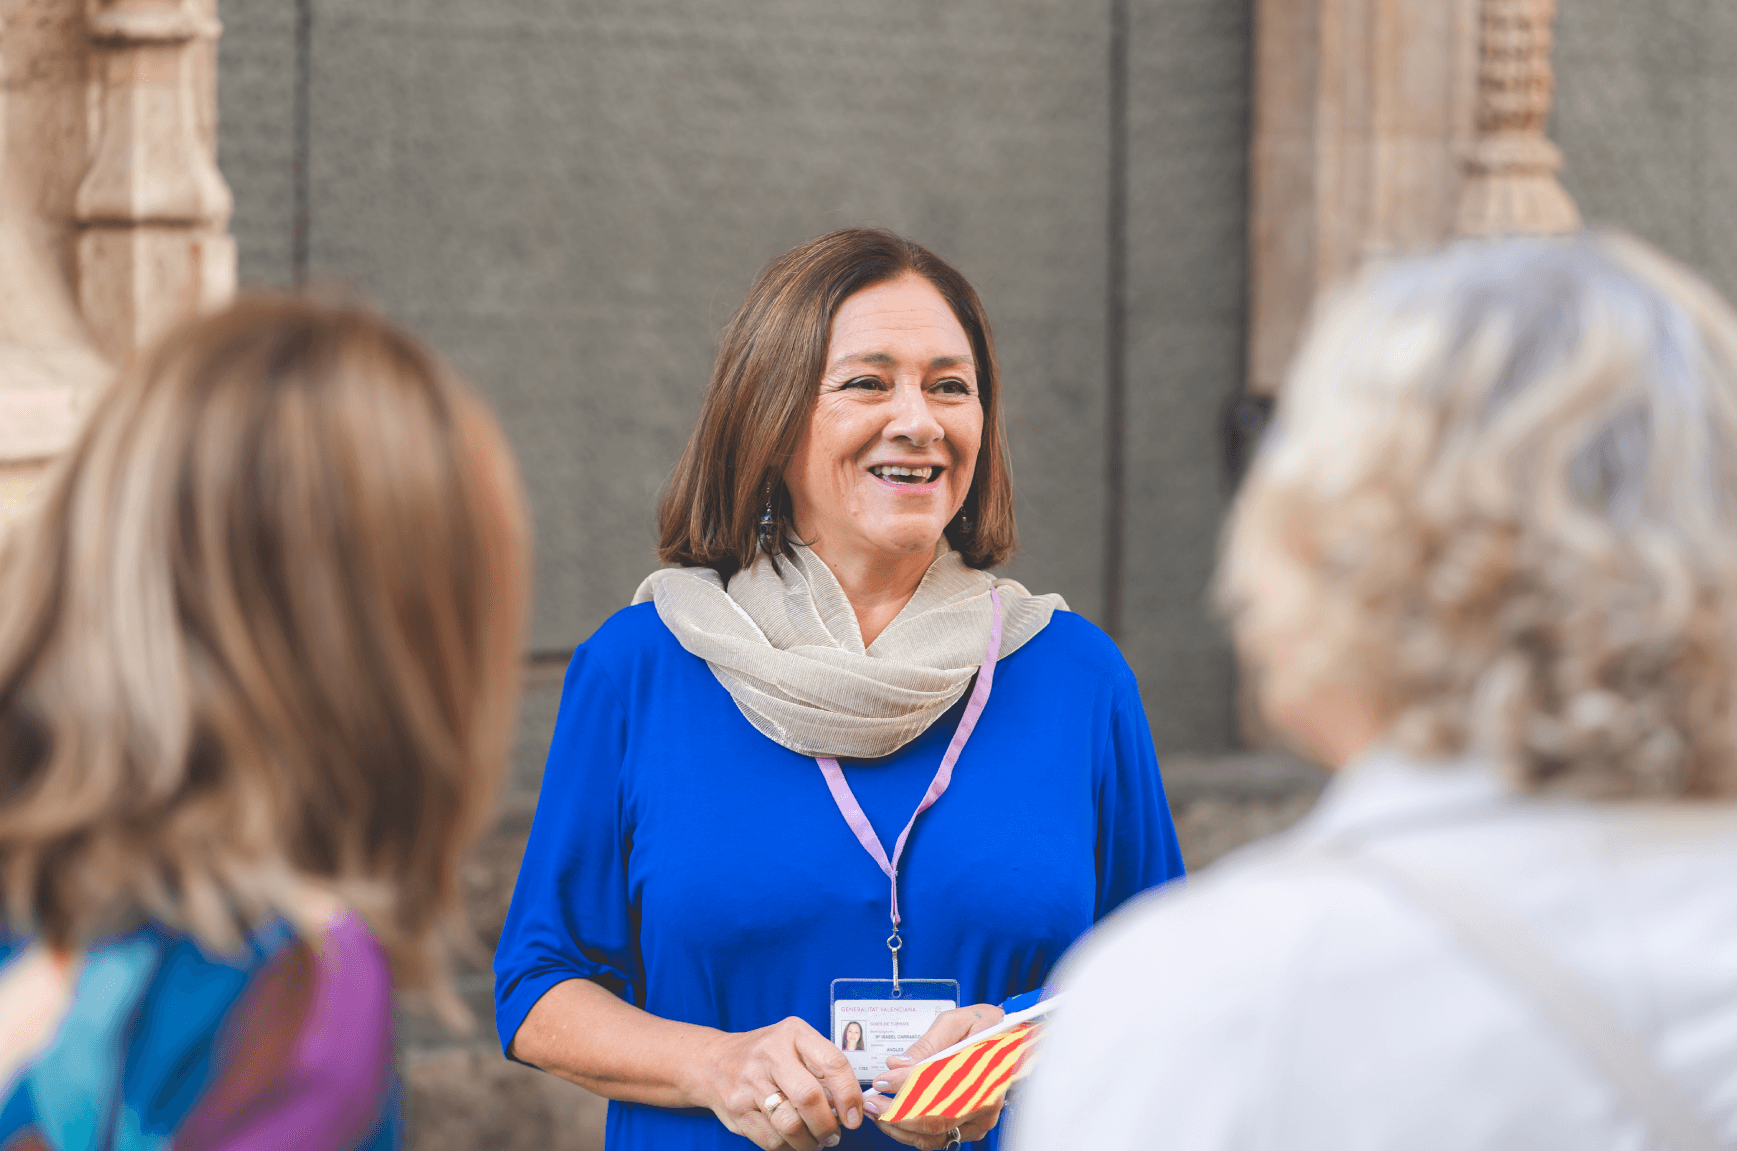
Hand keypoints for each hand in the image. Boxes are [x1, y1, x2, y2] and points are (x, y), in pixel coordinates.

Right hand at [697, 1016, 863, 1150]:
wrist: (712, 1061)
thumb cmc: (766, 1055)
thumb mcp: (794, 1045)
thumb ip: (821, 1069)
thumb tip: (850, 1107)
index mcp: (793, 1033)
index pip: (832, 1063)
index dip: (849, 1095)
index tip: (855, 1116)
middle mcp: (770, 1054)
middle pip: (809, 1097)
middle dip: (828, 1124)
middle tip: (835, 1134)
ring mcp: (750, 1082)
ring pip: (790, 1124)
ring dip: (810, 1141)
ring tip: (816, 1141)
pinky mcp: (737, 1109)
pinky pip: (771, 1139)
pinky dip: (789, 1147)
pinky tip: (794, 1141)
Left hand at [861, 1003, 1004, 1147]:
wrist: (1012, 1041)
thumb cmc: (984, 1027)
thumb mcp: (955, 1022)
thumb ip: (925, 1045)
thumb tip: (896, 1063)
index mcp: (984, 1064)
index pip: (938, 1081)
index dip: (904, 1084)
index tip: (882, 1080)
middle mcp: (986, 1097)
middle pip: (934, 1117)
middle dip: (895, 1112)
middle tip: (872, 1101)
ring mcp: (982, 1116)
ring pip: (935, 1134)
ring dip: (900, 1128)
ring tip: (878, 1112)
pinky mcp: (976, 1127)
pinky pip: (941, 1139)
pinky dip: (914, 1134)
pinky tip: (895, 1121)